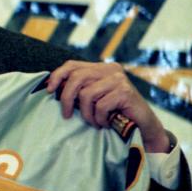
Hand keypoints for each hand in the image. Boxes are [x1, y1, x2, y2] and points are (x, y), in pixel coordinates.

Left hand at [46, 61, 170, 152]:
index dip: (58, 75)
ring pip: (87, 94)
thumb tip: (52, 88)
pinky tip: (105, 123)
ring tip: (93, 122)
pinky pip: (100, 106)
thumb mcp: (94, 98)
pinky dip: (99, 118)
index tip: (48, 90)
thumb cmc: (114, 113)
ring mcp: (119, 79)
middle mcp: (110, 69)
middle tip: (66, 115)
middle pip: (76, 78)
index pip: (73, 65)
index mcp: (101, 68)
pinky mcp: (125, 92)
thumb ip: (79, 90)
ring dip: (86, 113)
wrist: (142, 125)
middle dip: (66, 98)